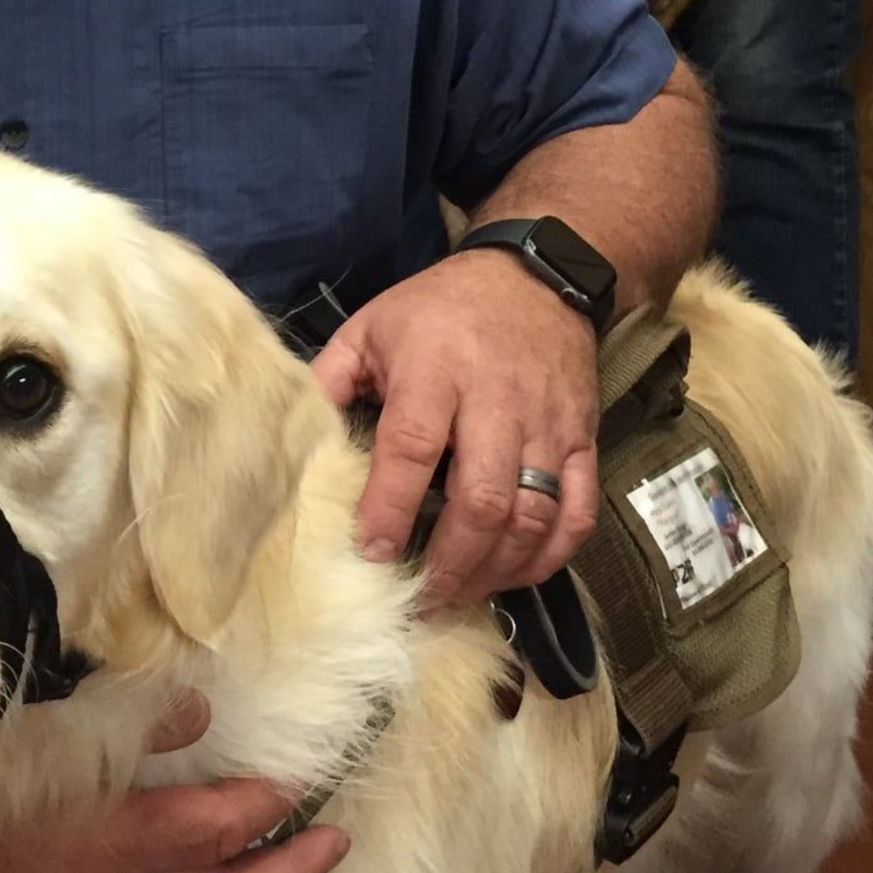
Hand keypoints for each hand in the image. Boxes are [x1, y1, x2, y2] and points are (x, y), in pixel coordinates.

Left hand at [312, 249, 599, 604]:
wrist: (534, 276)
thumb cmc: (439, 307)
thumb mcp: (371, 327)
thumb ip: (328, 380)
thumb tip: (289, 438)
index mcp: (434, 369)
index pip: (412, 447)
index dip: (391, 506)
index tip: (371, 553)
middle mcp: (496, 400)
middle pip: (482, 497)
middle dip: (450, 561)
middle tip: (419, 597)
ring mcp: (547, 424)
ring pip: (532, 515)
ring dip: (496, 569)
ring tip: (458, 594)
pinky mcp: (583, 439)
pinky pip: (578, 511)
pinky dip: (550, 555)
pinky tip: (514, 574)